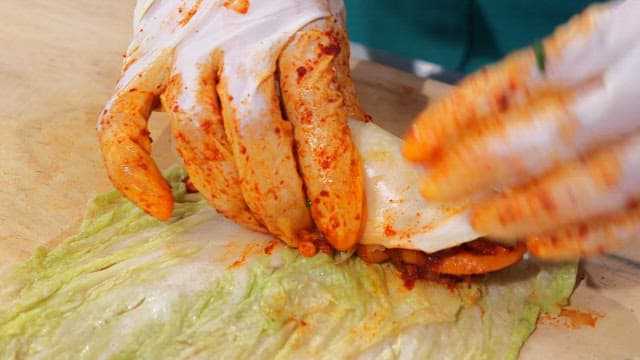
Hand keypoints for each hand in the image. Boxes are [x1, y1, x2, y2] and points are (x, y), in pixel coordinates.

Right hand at [97, 0, 366, 249]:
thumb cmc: (294, 10)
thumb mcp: (332, 47)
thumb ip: (340, 110)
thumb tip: (358, 184)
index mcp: (302, 33)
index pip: (318, 124)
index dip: (331, 191)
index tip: (340, 233)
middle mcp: (238, 39)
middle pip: (255, 139)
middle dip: (281, 206)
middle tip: (302, 239)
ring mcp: (184, 47)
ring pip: (197, 139)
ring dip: (229, 199)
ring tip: (260, 227)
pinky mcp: (143, 56)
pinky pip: (121, 120)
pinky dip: (131, 172)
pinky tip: (162, 206)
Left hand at [403, 1, 639, 259]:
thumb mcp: (618, 32)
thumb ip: (566, 70)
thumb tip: (478, 127)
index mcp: (621, 32)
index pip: (521, 79)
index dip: (461, 115)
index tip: (418, 144)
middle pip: (551, 133)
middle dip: (483, 168)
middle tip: (437, 191)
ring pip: (595, 183)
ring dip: (528, 210)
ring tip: (482, 224)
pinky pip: (636, 214)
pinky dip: (587, 236)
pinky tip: (543, 246)